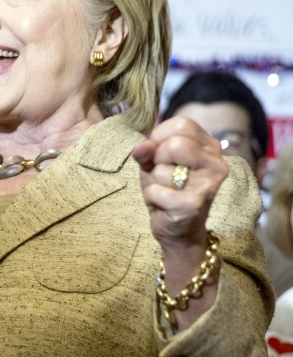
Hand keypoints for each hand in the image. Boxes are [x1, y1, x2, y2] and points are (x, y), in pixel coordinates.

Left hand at [131, 116, 227, 251]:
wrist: (180, 232)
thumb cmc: (168, 190)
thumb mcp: (155, 165)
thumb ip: (147, 151)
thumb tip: (141, 147)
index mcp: (210, 146)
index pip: (181, 124)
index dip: (159, 136)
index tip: (157, 152)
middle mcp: (216, 163)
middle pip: (174, 144)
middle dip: (156, 159)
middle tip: (162, 174)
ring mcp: (207, 185)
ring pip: (161, 170)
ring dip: (153, 182)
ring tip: (164, 191)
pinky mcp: (193, 204)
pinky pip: (155, 191)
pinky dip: (151, 198)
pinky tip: (164, 205)